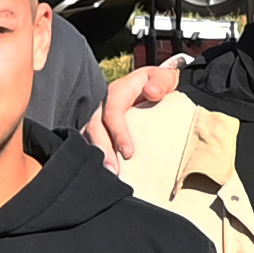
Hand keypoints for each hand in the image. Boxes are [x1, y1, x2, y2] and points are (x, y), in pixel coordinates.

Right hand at [91, 56, 187, 172]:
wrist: (152, 86)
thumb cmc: (159, 84)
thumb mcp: (164, 77)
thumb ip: (161, 81)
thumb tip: (153, 92)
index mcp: (118, 92)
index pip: (113, 111)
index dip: (118, 131)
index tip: (128, 152)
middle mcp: (104, 106)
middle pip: (96, 127)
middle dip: (103, 150)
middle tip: (114, 171)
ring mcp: (100, 119)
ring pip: (89, 137)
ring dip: (98, 156)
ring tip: (109, 175)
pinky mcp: (101, 131)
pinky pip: (91, 143)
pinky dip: (94, 157)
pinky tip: (104, 173)